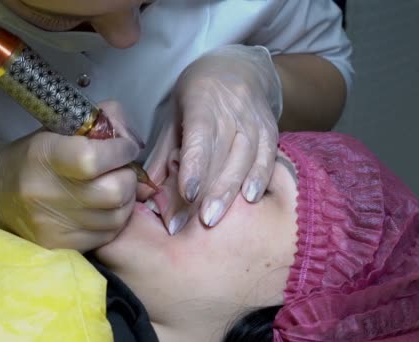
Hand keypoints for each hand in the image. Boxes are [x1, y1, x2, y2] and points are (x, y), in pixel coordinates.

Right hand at [0, 101, 140, 251]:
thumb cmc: (33, 156)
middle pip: (113, 192)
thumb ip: (99, 121)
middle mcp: (46, 193)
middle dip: (128, 177)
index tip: (125, 147)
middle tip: (122, 170)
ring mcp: (53, 225)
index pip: (93, 159)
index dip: (119, 152)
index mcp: (43, 155)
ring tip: (116, 188)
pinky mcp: (60, 246)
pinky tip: (106, 208)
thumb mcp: (58, 129)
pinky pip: (107, 235)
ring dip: (126, 199)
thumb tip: (130, 134)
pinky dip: (115, 219)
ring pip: (116, 217)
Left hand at [140, 45, 282, 231]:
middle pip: (224, 154)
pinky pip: (268, 155)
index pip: (200, 137)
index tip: (187, 194)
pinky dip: (260, 177)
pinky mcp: (271, 129)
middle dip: (211, 190)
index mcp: (203, 101)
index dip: (195, 166)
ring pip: (246, 157)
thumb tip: (147, 189)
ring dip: (231, 190)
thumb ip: (164, 151)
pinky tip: (251, 198)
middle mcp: (232, 109)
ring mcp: (255, 119)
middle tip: (199, 222)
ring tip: (217, 218)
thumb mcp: (175, 113)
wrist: (240, 68)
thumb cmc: (199, 94)